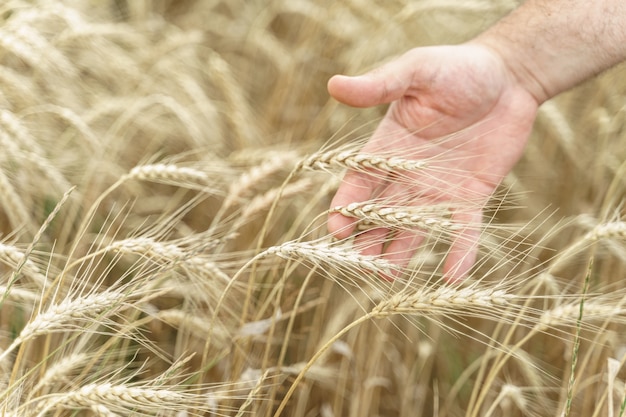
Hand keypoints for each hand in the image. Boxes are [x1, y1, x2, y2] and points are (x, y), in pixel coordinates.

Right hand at [327, 43, 538, 281]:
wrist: (509, 77)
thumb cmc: (458, 67)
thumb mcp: (417, 71)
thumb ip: (380, 85)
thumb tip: (333, 84)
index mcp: (387, 148)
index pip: (358, 183)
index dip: (346, 206)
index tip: (338, 230)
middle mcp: (406, 174)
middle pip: (379, 214)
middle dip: (367, 240)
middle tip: (362, 265)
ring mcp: (437, 189)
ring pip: (412, 229)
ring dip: (398, 253)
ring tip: (387, 278)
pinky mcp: (470, 197)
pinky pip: (462, 230)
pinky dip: (458, 252)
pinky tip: (452, 276)